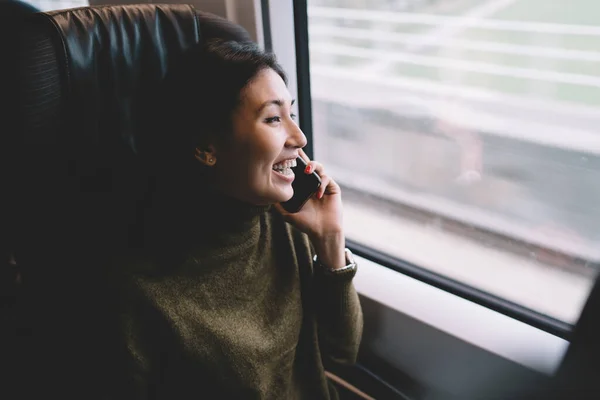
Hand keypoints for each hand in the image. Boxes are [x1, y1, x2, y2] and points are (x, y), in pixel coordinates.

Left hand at [274, 150, 345, 268]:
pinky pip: (327, 179)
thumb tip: (266, 196)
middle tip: (297, 152)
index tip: (286, 153)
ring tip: (307, 170)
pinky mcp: (333, 188)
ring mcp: (323, 185)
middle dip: (303, 156)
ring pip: (319, 167)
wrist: (323, 232)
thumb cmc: (306, 224)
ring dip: (313, 166)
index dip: (293, 161)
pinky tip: (317, 194)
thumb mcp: (288, 214)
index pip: (297, 170)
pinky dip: (322, 183)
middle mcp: (312, 183)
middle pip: (308, 164)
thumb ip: (278, 206)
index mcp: (302, 187)